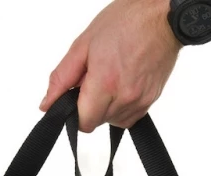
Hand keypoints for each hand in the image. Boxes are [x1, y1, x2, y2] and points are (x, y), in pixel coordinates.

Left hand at [40, 0, 180, 131]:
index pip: (83, 123)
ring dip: (106, 106)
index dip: (75, 112)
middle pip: (96, 122)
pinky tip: (123, 83)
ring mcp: (139, 102)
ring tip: (112, 76)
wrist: (163, 17)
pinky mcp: (150, 102)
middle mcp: (124, 97)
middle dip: (90, 105)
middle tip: (96, 76)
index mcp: (105, 83)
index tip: (77, 95)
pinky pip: (128, 117)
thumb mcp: (84, 44)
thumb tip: (47, 105)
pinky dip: (120, 106)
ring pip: (112, 121)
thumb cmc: (126, 22)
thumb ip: (62, 79)